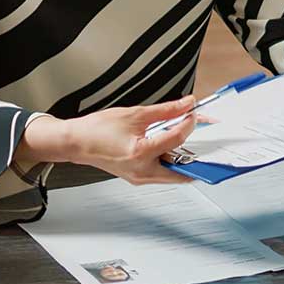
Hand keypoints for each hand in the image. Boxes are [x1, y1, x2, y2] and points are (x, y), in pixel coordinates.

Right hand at [65, 96, 198, 185]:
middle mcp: (142, 171)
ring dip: (184, 159)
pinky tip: (171, 147)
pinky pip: (162, 173)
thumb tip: (184, 105)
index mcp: (141, 153)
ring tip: (187, 141)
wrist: (78, 142)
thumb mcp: (135, 114)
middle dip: (197, 156)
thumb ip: (165, 110)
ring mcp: (140, 178)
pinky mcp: (138, 177)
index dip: (189, 123)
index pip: (177, 139)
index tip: (193, 113)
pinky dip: (171, 161)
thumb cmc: (98, 130)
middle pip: (182, 170)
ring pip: (173, 175)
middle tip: (206, 140)